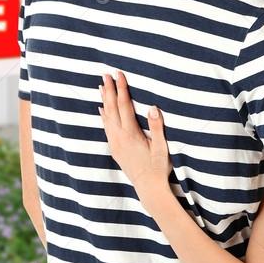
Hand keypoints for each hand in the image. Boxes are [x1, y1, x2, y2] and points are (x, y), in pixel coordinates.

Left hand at [99, 72, 172, 203]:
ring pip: (107, 117)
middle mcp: (119, 137)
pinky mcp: (114, 149)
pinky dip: (104, 116)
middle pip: (112, 108)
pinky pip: (106, 128)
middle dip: (109, 90)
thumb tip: (153, 107)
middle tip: (105, 74)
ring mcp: (115, 143)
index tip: (119, 75)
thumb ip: (157, 127)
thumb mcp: (161, 147)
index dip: (121, 88)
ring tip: (102, 87)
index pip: (124, 105)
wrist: (148, 188)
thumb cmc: (158, 167)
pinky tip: (102, 110)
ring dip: (105, 101)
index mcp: (131, 133)